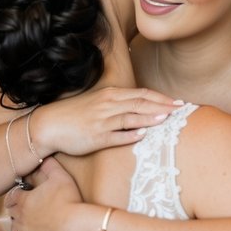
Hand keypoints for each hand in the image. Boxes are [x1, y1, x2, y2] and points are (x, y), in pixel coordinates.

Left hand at [3, 157, 84, 230]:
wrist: (75, 225)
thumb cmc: (69, 199)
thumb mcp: (60, 176)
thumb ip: (50, 165)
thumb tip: (43, 155)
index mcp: (24, 202)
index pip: (11, 198)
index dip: (13, 197)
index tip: (17, 197)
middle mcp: (21, 221)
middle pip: (11, 219)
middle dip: (14, 218)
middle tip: (20, 216)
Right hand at [35, 88, 180, 157]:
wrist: (48, 125)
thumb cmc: (74, 115)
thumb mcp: (98, 103)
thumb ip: (119, 104)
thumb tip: (140, 108)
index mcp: (110, 95)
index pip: (142, 94)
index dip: (161, 98)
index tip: (178, 102)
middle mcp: (108, 105)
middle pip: (141, 104)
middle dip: (163, 106)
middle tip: (182, 110)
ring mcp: (102, 121)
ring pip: (131, 117)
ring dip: (150, 118)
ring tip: (168, 119)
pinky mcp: (96, 137)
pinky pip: (116, 136)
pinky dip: (130, 135)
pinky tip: (143, 135)